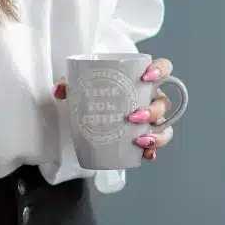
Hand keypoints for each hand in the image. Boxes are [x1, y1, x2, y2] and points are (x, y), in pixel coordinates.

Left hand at [54, 57, 176, 160]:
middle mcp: (152, 98)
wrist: (95, 109)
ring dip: (158, 134)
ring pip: (165, 126)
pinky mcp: (146, 135)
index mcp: (143, 80)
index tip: (146, 77)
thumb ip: (70, 84)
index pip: (163, 68)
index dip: (160, 70)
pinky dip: (152, 150)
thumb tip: (59, 90)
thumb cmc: (97, 92)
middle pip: (163, 103)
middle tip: (132, 117)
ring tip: (140, 141)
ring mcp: (152, 119)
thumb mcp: (83, 84)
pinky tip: (146, 155)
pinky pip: (156, 145)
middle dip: (153, 111)